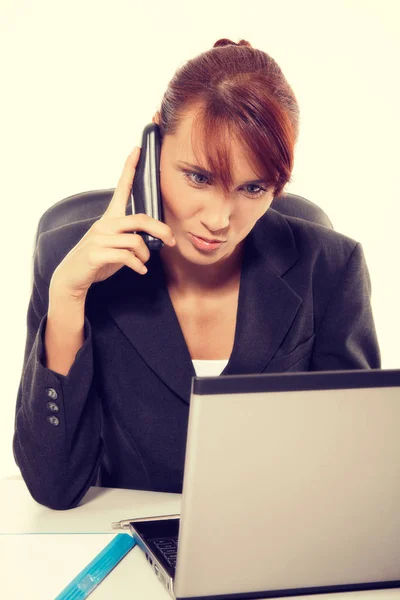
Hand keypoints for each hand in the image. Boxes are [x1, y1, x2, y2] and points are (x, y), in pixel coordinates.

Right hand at [50, 147, 174, 300]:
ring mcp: (99, 238)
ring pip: (136, 241)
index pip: (121, 187)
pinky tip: (140, 270)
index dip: (129, 168)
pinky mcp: (96, 254)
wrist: (72, 276)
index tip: (137, 149)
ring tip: (143, 262)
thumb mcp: (115, 243)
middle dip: (161, 230)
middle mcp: (104, 224)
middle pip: (140, 219)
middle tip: (171, 241)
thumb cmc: (98, 259)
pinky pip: (126, 256)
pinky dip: (138, 265)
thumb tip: (156, 238)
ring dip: (145, 254)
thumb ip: (131, 236)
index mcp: (109, 217)